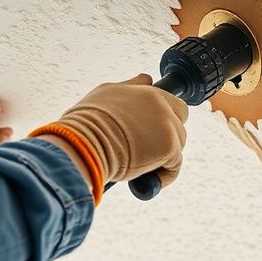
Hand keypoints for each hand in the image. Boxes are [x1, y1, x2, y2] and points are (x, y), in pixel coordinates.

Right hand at [47, 74, 187, 185]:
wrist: (82, 144)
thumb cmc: (84, 123)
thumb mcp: (105, 94)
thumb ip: (130, 87)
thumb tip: (147, 78)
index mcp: (146, 92)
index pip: (169, 101)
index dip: (161, 117)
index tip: (149, 131)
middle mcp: (161, 105)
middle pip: (179, 119)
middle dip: (169, 133)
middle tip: (147, 149)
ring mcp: (167, 126)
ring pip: (178, 143)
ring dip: (164, 155)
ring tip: (139, 165)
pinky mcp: (170, 148)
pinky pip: (175, 166)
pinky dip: (164, 176)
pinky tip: (146, 182)